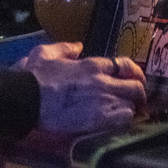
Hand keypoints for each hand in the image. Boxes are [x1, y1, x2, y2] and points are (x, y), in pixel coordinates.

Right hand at [16, 42, 145, 135]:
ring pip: (133, 102)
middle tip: (136, 99)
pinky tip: (119, 121)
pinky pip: (125, 118)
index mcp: (92, 64)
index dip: (134, 73)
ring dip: (131, 107)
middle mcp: (102, 80)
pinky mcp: (98, 119)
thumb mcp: (46, 52)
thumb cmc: (34, 76)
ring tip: (127, 112)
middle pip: (135, 85)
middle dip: (139, 92)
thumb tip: (78, 46)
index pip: (125, 64)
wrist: (27, 98)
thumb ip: (65, 48)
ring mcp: (102, 100)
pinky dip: (125, 119)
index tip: (134, 79)